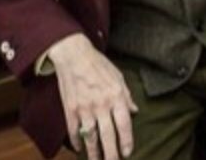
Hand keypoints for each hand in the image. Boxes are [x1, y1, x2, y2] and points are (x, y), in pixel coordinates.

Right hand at [48, 33, 138, 159]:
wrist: (74, 55)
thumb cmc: (99, 64)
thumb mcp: (119, 77)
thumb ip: (127, 96)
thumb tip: (134, 111)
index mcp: (116, 96)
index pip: (124, 124)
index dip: (126, 141)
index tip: (127, 153)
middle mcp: (101, 105)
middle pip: (108, 135)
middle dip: (111, 154)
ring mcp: (85, 108)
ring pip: (90, 137)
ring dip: (94, 153)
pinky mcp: (70, 109)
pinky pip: (74, 130)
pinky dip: (76, 142)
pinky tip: (79, 149)